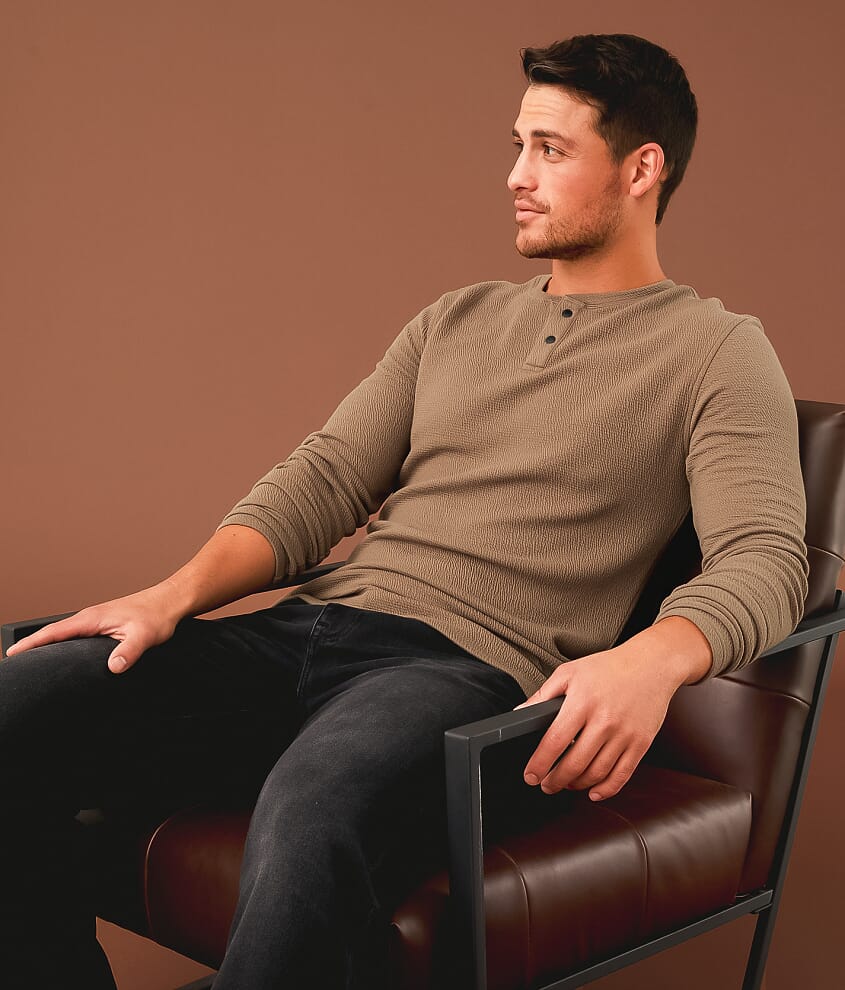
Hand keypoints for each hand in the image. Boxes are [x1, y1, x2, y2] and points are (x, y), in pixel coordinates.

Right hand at [5, 582, 182, 673]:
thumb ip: (129, 650)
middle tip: (12, 662)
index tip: (11, 654)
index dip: (30, 644)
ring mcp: (95, 622)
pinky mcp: (103, 626)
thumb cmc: (157, 615)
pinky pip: (75, 637)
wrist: (170, 602)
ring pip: (63, 635)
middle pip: (52, 634)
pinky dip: (61, 645)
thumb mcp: (145, 635)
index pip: (53, 633)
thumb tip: (115, 667)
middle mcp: (89, 619)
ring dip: (45, 646)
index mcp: (91, 619)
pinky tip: (62, 656)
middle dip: (30, 647)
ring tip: (29, 663)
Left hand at [518, 627, 702, 800]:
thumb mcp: (570, 672)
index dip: (539, 763)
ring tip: (566, 784)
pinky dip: (606, 789)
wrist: (652, 664)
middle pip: (574, 763)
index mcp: (582, 702)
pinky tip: (594, 791)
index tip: (530, 775)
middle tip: (546, 785)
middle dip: (555, 780)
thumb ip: (543, 694)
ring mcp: (624, 734)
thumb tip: (522, 712)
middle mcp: (604, 721)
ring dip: (577, 785)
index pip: (555, 741)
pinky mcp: (641, 743)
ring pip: (597, 773)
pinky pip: (622, 775)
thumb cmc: (609, 667)